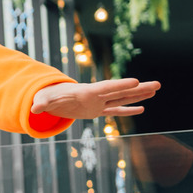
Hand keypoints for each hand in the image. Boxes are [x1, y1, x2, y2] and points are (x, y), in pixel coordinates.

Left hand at [31, 77, 157, 121]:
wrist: (50, 98)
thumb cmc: (47, 97)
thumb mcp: (44, 100)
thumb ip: (42, 104)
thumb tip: (34, 109)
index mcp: (86, 92)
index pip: (107, 88)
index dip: (121, 85)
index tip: (136, 81)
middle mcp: (96, 96)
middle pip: (121, 92)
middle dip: (138, 88)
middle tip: (157, 84)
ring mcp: (98, 103)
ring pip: (122, 99)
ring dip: (139, 96)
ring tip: (156, 89)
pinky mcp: (97, 111)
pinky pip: (115, 111)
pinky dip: (127, 111)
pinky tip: (142, 108)